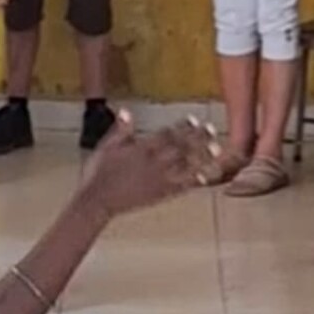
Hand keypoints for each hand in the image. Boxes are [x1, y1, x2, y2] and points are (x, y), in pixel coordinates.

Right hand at [86, 114, 220, 217]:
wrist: (97, 201)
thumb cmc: (98, 173)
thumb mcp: (106, 147)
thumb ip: (120, 130)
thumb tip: (127, 111)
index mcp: (141, 149)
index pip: (166, 134)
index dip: (182, 126)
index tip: (195, 119)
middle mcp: (153, 163)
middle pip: (180, 147)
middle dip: (197, 137)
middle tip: (212, 129)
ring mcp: (158, 179)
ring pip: (184, 166)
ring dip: (202, 157)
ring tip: (217, 150)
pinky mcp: (159, 194)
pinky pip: (180, 187)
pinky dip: (194, 182)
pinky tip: (206, 178)